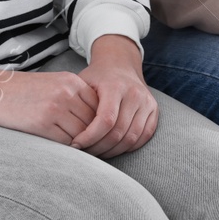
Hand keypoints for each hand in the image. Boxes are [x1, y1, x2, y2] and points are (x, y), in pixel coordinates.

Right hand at [0, 63, 97, 144]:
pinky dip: (67, 150)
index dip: (100, 124)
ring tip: (79, 154)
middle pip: (93, 121)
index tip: (98, 136)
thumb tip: (95, 122)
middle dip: (94, 137)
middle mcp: (67, 92)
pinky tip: (64, 153)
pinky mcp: (42, 123)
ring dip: (82, 146)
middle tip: (91, 150)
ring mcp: (56, 107)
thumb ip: (75, 97)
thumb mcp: (55, 84)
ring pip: (81, 134)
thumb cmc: (25, 91)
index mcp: (73, 81)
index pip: (99, 107)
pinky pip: (65, 142)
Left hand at [72, 35, 159, 157]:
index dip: (90, 137)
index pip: (106, 120)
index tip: (75, 145)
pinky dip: (128, 147)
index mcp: (116, 86)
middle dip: (99, 148)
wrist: (121, 65)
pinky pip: (143, 137)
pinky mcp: (154, 111)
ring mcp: (147, 102)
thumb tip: (64, 132)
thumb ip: (76, 104)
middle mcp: (135, 93)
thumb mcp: (83, 83)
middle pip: (118, 132)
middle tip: (84, 154)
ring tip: (96, 153)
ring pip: (131, 138)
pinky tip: (112, 148)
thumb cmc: (97, 77)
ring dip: (113, 151)